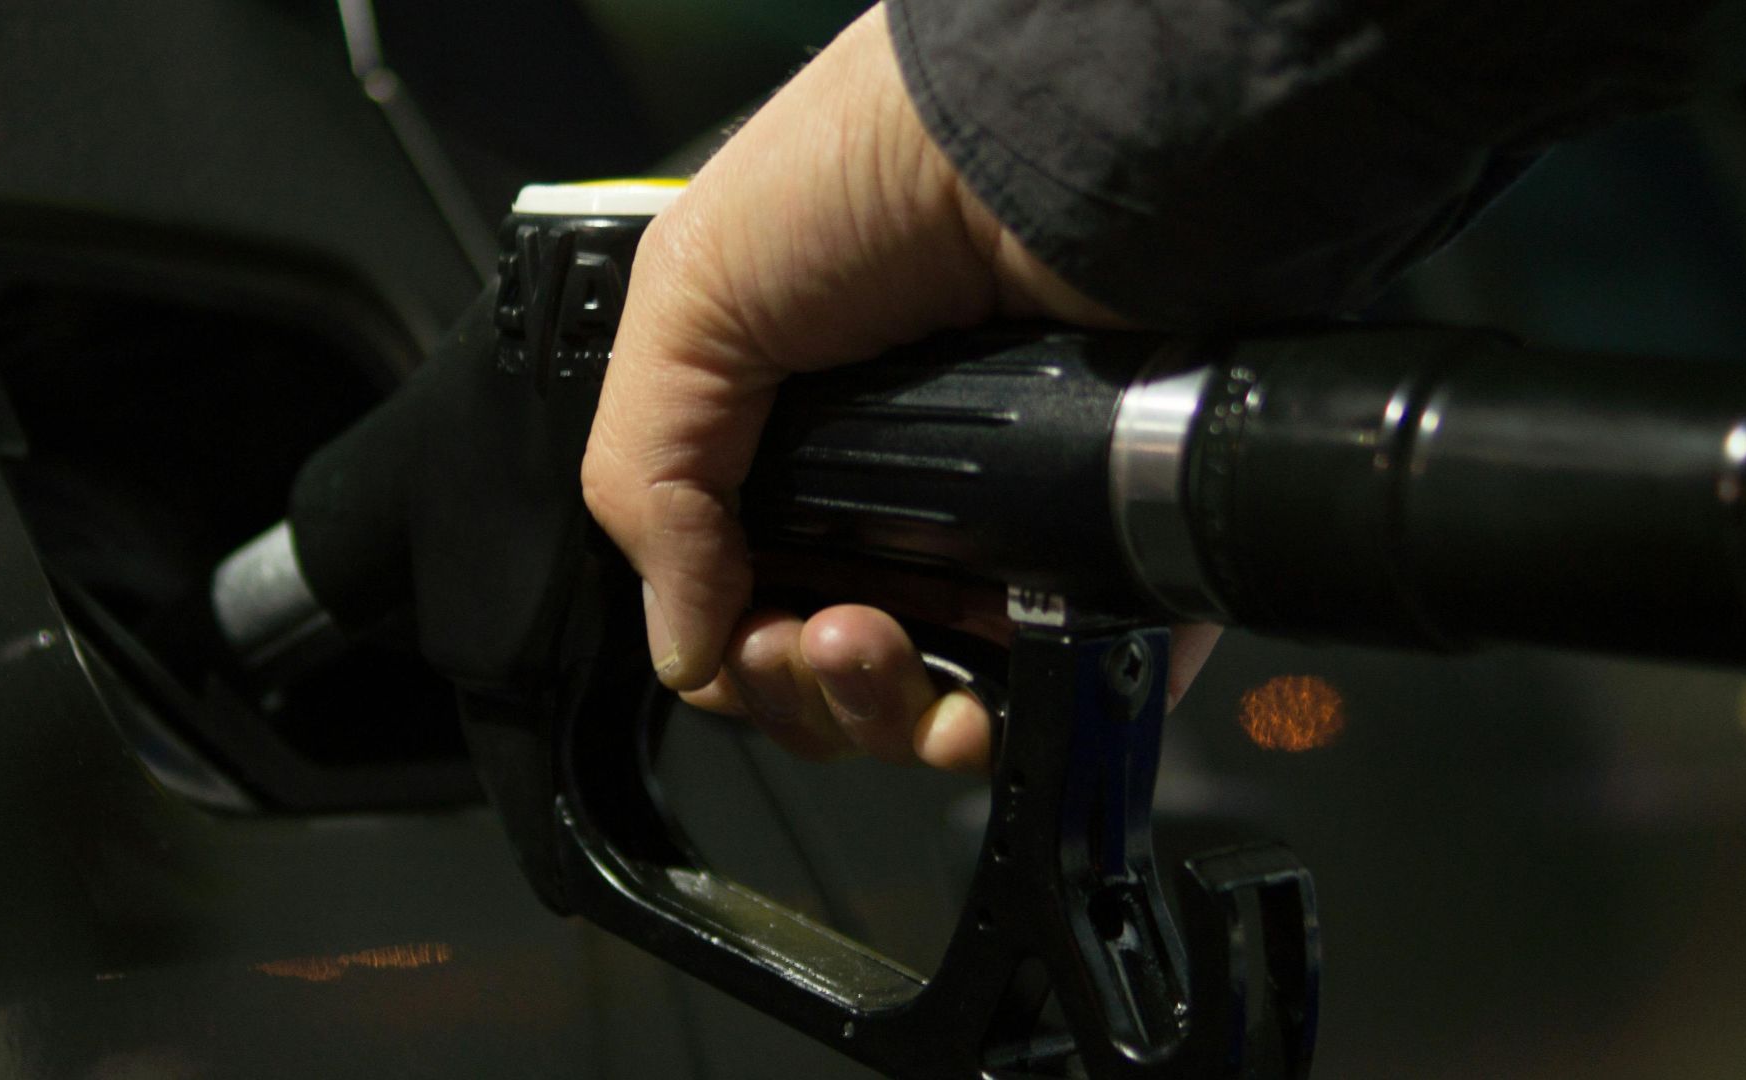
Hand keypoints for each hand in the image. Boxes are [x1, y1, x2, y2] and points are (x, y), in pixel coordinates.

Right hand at [581, 3, 1217, 768]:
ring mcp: (1002, 533)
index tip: (744, 638)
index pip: (746, 605)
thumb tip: (680, 646)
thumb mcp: (692, 296)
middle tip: (820, 635)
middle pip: (835, 677)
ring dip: (887, 716)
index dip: (736, 655)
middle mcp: (895, 499)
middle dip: (807, 692)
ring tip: (881, 643)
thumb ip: (648, 476)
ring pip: (935, 705)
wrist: (1053, 146)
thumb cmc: (874, 173)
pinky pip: (1056, 691)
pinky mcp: (1097, 556)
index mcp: (791, 449)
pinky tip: (978, 703)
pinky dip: (1011, 730)